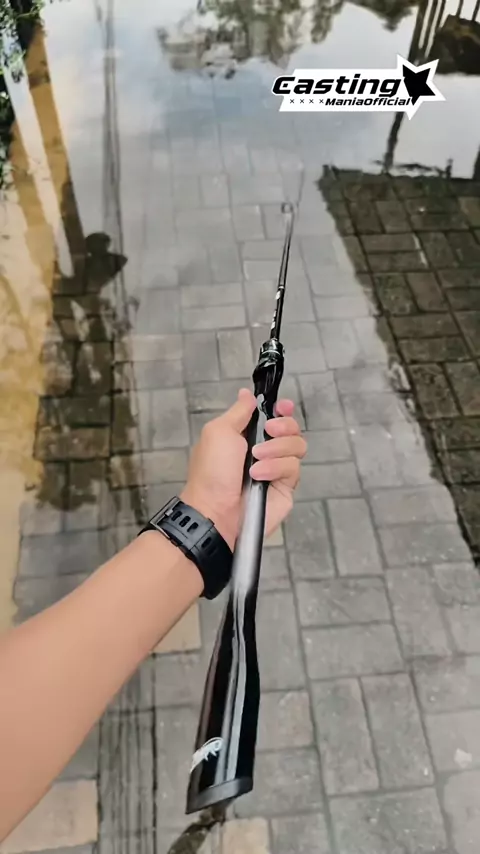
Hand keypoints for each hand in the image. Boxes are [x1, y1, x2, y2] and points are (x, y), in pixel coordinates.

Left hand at [180, 388, 306, 549]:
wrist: (215, 509)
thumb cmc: (212, 470)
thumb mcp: (219, 431)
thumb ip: (238, 412)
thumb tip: (247, 394)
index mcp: (248, 435)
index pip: (275, 416)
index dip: (282, 410)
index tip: (282, 407)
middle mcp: (266, 450)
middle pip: (292, 428)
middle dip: (284, 425)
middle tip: (269, 431)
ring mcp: (277, 469)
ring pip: (297, 446)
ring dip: (275, 449)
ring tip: (255, 460)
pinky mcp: (286, 488)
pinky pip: (293, 468)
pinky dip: (276, 468)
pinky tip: (259, 476)